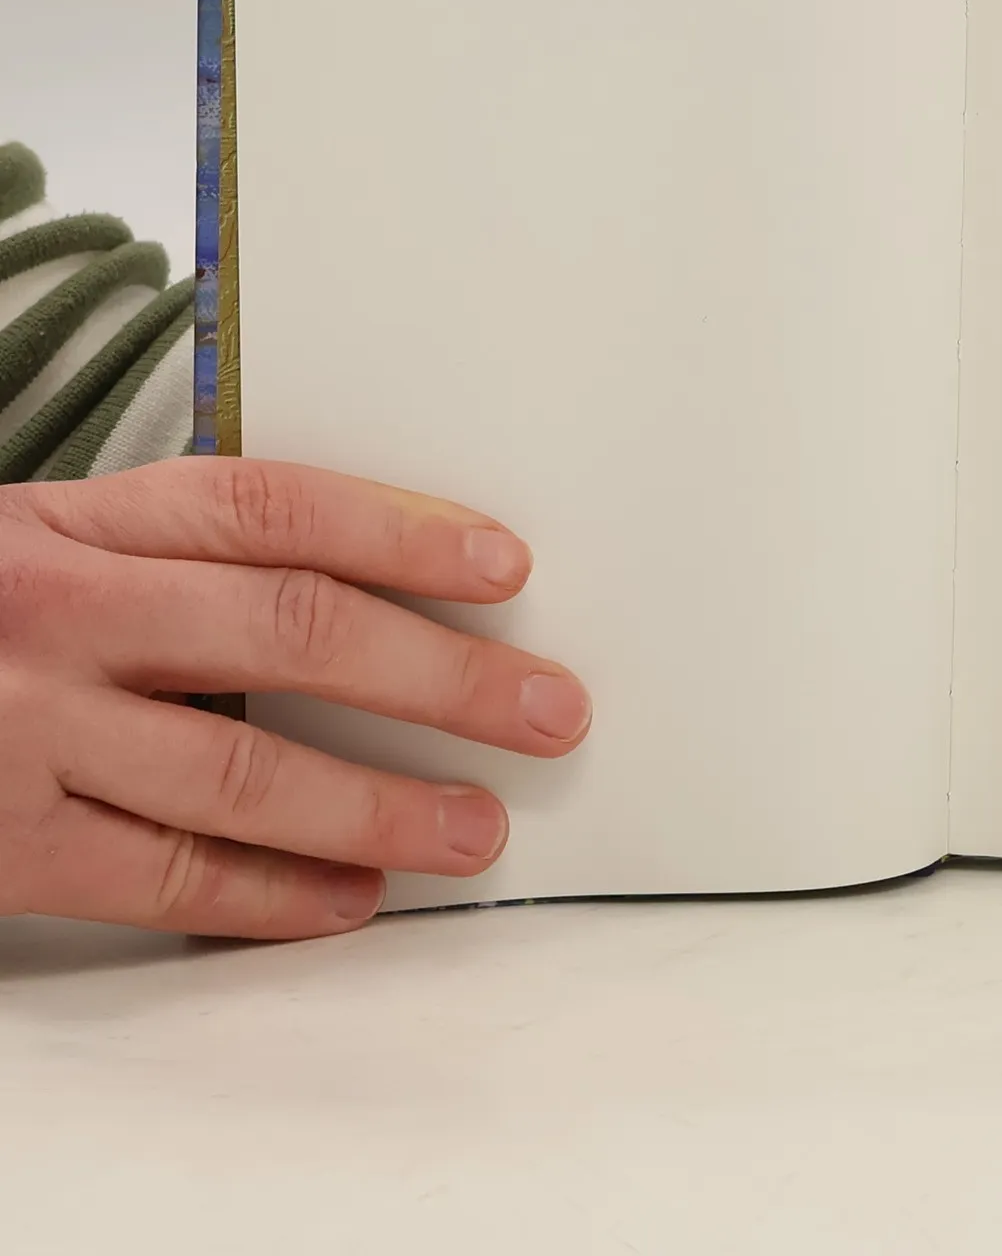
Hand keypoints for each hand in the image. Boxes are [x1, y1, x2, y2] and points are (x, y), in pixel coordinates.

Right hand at [0, 457, 589, 938]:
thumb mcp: (39, 544)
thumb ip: (168, 558)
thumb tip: (365, 590)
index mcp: (75, 522)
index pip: (271, 505)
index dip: (401, 528)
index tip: (505, 564)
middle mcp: (54, 614)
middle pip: (289, 630)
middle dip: (440, 677)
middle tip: (545, 710)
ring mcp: (18, 733)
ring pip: (241, 772)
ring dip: (380, 806)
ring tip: (475, 828)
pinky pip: (162, 878)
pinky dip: (270, 899)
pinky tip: (350, 900)